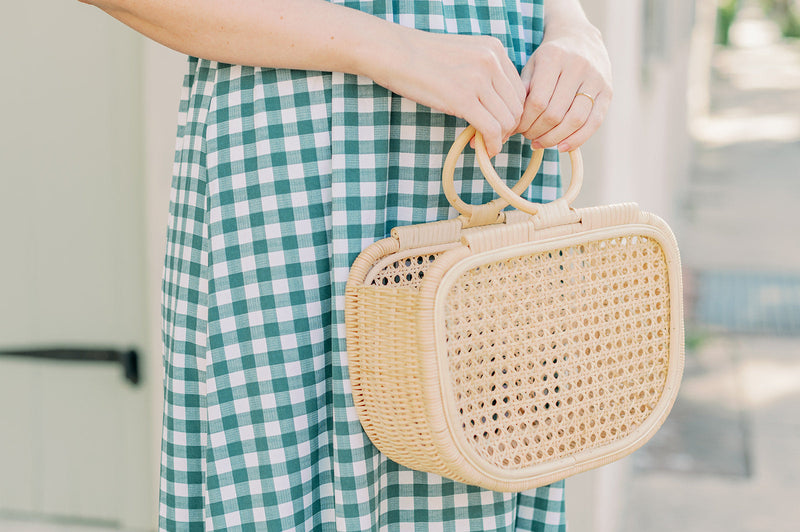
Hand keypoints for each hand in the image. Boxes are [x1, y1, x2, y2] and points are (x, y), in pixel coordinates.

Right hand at [369, 30, 525, 156]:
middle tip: (491, 139)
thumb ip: (484, 74)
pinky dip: (492, 145)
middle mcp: (492, 61)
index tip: (497, 125)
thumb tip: (495, 106)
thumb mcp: (464, 56)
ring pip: (507, 121)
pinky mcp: (464, 99)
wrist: (394, 52)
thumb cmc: (422, 57)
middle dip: (507, 129)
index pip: (519, 90)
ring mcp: (479, 79)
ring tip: (483, 143)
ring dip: (499, 139)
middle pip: (517, 107)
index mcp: (495, 49)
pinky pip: (491, 129)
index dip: (511, 113)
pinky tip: (483, 149)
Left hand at [515, 22, 611, 151]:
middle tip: (527, 136)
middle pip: (555, 113)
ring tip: (540, 142)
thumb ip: (522, 89)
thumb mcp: (531, 66)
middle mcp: (578, 66)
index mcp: (554, 57)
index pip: (537, 101)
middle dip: (536, 131)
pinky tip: (562, 147)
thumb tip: (512, 121)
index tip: (515, 129)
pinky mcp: (608, 91)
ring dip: (554, 138)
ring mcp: (596, 78)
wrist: (580, 38)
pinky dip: (578, 139)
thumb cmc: (549, 58)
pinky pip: (594, 122)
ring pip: (575, 120)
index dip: (524, 121)